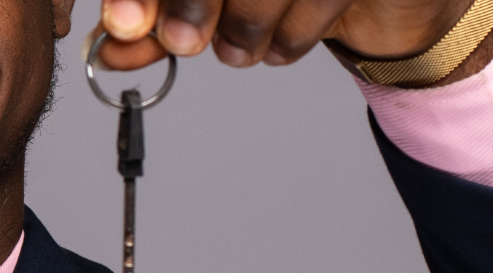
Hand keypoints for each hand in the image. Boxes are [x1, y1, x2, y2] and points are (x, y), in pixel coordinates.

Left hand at [91, 0, 480, 70]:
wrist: (380, 2)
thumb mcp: (209, 5)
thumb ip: (160, 22)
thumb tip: (112, 47)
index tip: (124, 25)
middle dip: (191, 8)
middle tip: (184, 42)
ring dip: (244, 33)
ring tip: (243, 41)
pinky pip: (316, 1)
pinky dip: (290, 38)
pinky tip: (287, 32)